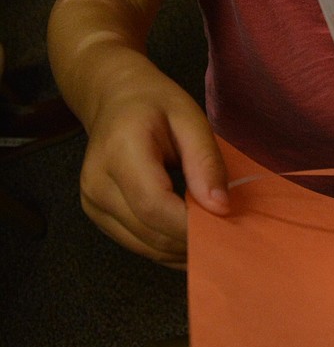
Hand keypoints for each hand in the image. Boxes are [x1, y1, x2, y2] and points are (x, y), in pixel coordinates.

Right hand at [80, 69, 229, 267]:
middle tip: (228, 231)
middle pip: (149, 231)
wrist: (114, 98)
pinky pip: (136, 244)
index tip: (226, 224)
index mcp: (120, 151)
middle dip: (191, 239)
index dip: (190, 225)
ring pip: (144, 246)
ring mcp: (92, 203)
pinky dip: (166, 245)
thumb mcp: (190, 117)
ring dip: (180, 248)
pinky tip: (188, 233)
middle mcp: (97, 183)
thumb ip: (205, 161)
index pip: (154, 205)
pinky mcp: (97, 215)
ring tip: (212, 231)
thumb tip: (221, 207)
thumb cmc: (154, 103)